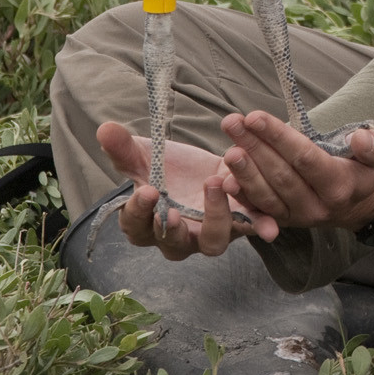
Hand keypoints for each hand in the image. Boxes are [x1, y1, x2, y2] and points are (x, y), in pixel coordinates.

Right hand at [95, 121, 281, 257]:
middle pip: (172, 245)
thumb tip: (104, 129)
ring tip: (215, 184)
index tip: (145, 192)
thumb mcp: (146, 155)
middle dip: (172, 229)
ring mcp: (210, 234)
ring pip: (212, 243)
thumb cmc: (170, 168)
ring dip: (215, 218)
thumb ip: (124, 148)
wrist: (207, 165)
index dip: (138, 213)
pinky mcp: (240, 223)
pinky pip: (249, 229)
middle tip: (174, 210)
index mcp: (148, 222)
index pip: (135, 227)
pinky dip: (258, 226)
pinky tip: (269, 224)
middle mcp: (179, 237)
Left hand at [218, 110, 373, 230]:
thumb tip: (359, 139)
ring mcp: (297, 217)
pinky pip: (258, 211)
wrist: (359, 203)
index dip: (279, 137)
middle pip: (280, 175)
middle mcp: (316, 207)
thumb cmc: (365, 168)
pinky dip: (240, 196)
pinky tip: (223, 180)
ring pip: (265, 195)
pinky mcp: (283, 221)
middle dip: (254, 146)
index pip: (304, 159)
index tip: (255, 116)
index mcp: (339, 186)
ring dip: (243, 170)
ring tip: (227, 144)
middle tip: (232, 122)